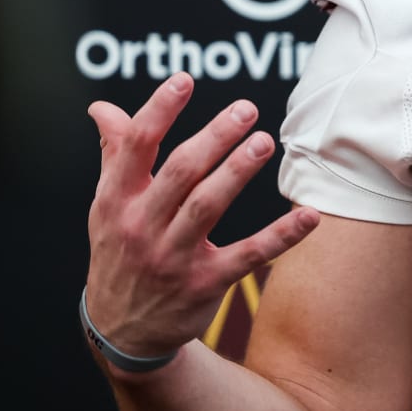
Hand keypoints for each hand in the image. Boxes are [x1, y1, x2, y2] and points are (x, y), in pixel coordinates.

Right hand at [85, 72, 319, 363]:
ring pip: (207, 208)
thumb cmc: (120, 252)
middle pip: (179, 173)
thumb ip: (113, 155)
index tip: (184, 79)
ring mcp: (172, 258)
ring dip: (237, 173)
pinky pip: (247, 256)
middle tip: (246, 110)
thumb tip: (102, 108)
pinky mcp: (203, 284)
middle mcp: (140, 227)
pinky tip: (310, 216)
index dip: (158, 111)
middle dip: (213, 138)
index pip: (135, 148)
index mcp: (115, 201)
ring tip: (264, 143)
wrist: (121, 331)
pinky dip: (281, 237)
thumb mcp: (106, 207)